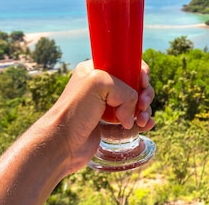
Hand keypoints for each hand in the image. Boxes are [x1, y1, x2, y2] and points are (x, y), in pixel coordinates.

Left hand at [41, 60, 155, 173]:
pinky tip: (147, 126)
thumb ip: (124, 90)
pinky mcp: (108, 125)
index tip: (143, 82)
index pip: (125, 64)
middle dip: (144, 93)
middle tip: (143, 104)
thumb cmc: (75, 111)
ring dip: (144, 110)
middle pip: (133, 84)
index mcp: (95, 70)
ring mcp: (104, 106)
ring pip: (134, 103)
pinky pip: (131, 119)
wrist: (61, 144)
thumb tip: (133, 113)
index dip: (139, 71)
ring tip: (143, 121)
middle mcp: (100, 87)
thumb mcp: (99, 84)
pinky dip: (141, 122)